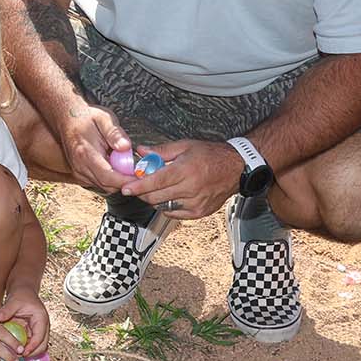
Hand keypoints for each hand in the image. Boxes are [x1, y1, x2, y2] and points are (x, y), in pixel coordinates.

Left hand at [0, 285, 49, 354]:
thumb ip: (6, 310)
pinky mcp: (31, 334)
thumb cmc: (21, 295)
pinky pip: (29, 345)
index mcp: (41, 319)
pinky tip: (12, 351)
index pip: (40, 337)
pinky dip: (22, 349)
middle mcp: (43, 327)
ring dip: (27, 353)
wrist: (24, 292)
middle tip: (17, 357)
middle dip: (31, 353)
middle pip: (42, 346)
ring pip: (37, 348)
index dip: (32, 347)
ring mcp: (38, 332)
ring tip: (14, 356)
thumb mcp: (14, 301)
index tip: (22, 353)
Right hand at [59, 105, 132, 193]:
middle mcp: (80, 166)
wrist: (67, 119)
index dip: (125, 180)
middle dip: (124, 181)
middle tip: (137, 169)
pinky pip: (99, 183)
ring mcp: (79, 172)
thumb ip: (115, 133)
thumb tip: (126, 147)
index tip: (139, 176)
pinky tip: (114, 164)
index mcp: (86, 153)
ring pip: (104, 186)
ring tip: (124, 163)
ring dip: (117, 180)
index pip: (108, 176)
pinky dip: (110, 178)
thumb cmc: (85, 118)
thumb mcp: (104, 118)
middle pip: (107, 185)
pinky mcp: (80, 174)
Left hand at [121, 139, 242, 219]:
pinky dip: (166, 206)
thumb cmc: (210, 155)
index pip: (155, 181)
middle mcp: (190, 189)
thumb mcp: (185, 146)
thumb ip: (161, 151)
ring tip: (156, 188)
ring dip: (154, 199)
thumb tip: (140, 151)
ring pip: (163, 206)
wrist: (236, 168)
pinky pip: (174, 213)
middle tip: (137, 186)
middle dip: (142, 193)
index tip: (125, 188)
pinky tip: (169, 196)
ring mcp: (195, 203)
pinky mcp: (198, 212)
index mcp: (185, 170)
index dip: (138, 186)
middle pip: (156, 197)